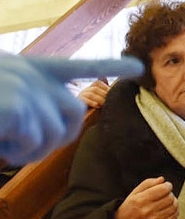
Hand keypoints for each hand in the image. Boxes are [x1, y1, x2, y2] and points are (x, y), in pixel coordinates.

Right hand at [0, 56, 141, 165]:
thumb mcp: (7, 90)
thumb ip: (37, 99)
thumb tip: (56, 124)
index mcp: (35, 69)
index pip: (81, 66)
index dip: (110, 66)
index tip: (137, 66)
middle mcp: (33, 75)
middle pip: (75, 113)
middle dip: (62, 136)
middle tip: (32, 148)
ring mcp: (25, 89)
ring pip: (56, 134)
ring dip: (35, 151)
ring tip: (11, 148)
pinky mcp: (15, 107)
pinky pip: (34, 142)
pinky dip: (20, 152)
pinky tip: (5, 147)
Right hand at [113, 176, 178, 218]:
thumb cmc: (130, 206)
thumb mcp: (135, 192)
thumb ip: (148, 183)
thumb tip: (162, 179)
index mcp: (141, 200)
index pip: (162, 190)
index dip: (168, 185)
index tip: (167, 185)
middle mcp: (148, 210)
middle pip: (170, 198)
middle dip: (170, 193)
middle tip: (166, 193)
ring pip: (174, 207)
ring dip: (174, 201)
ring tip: (168, 200)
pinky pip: (174, 216)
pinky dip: (175, 210)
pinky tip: (169, 208)